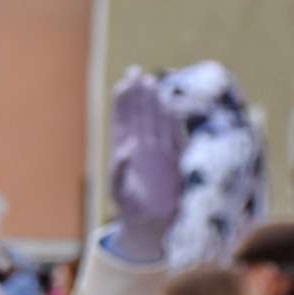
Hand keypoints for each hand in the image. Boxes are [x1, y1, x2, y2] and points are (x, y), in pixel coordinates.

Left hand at [108, 69, 183, 261]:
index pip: (123, 121)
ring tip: (150, 81)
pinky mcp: (175, 156)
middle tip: (135, 72)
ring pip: (156, 120)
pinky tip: (170, 102)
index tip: (124, 83)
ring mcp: (158, 150)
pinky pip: (174, 131)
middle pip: (139, 115)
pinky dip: (172, 117)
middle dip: (137, 94)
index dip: (123, 102)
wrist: (152, 222)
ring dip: (153, 102)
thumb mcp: (120, 191)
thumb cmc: (131, 208)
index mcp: (124, 152)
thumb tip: (125, 151)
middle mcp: (141, 147)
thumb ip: (119, 173)